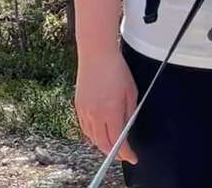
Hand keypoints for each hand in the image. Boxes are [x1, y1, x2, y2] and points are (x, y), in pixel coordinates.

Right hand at [74, 48, 139, 164]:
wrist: (96, 54)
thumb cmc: (116, 69)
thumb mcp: (131, 91)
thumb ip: (129, 113)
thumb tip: (127, 129)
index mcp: (111, 111)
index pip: (118, 141)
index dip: (126, 153)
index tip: (132, 157)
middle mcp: (95, 114)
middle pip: (104, 144)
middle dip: (115, 153)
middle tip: (123, 155)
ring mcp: (85, 111)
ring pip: (93, 138)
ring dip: (103, 146)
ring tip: (112, 147)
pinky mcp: (78, 106)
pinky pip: (85, 128)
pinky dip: (93, 136)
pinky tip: (99, 135)